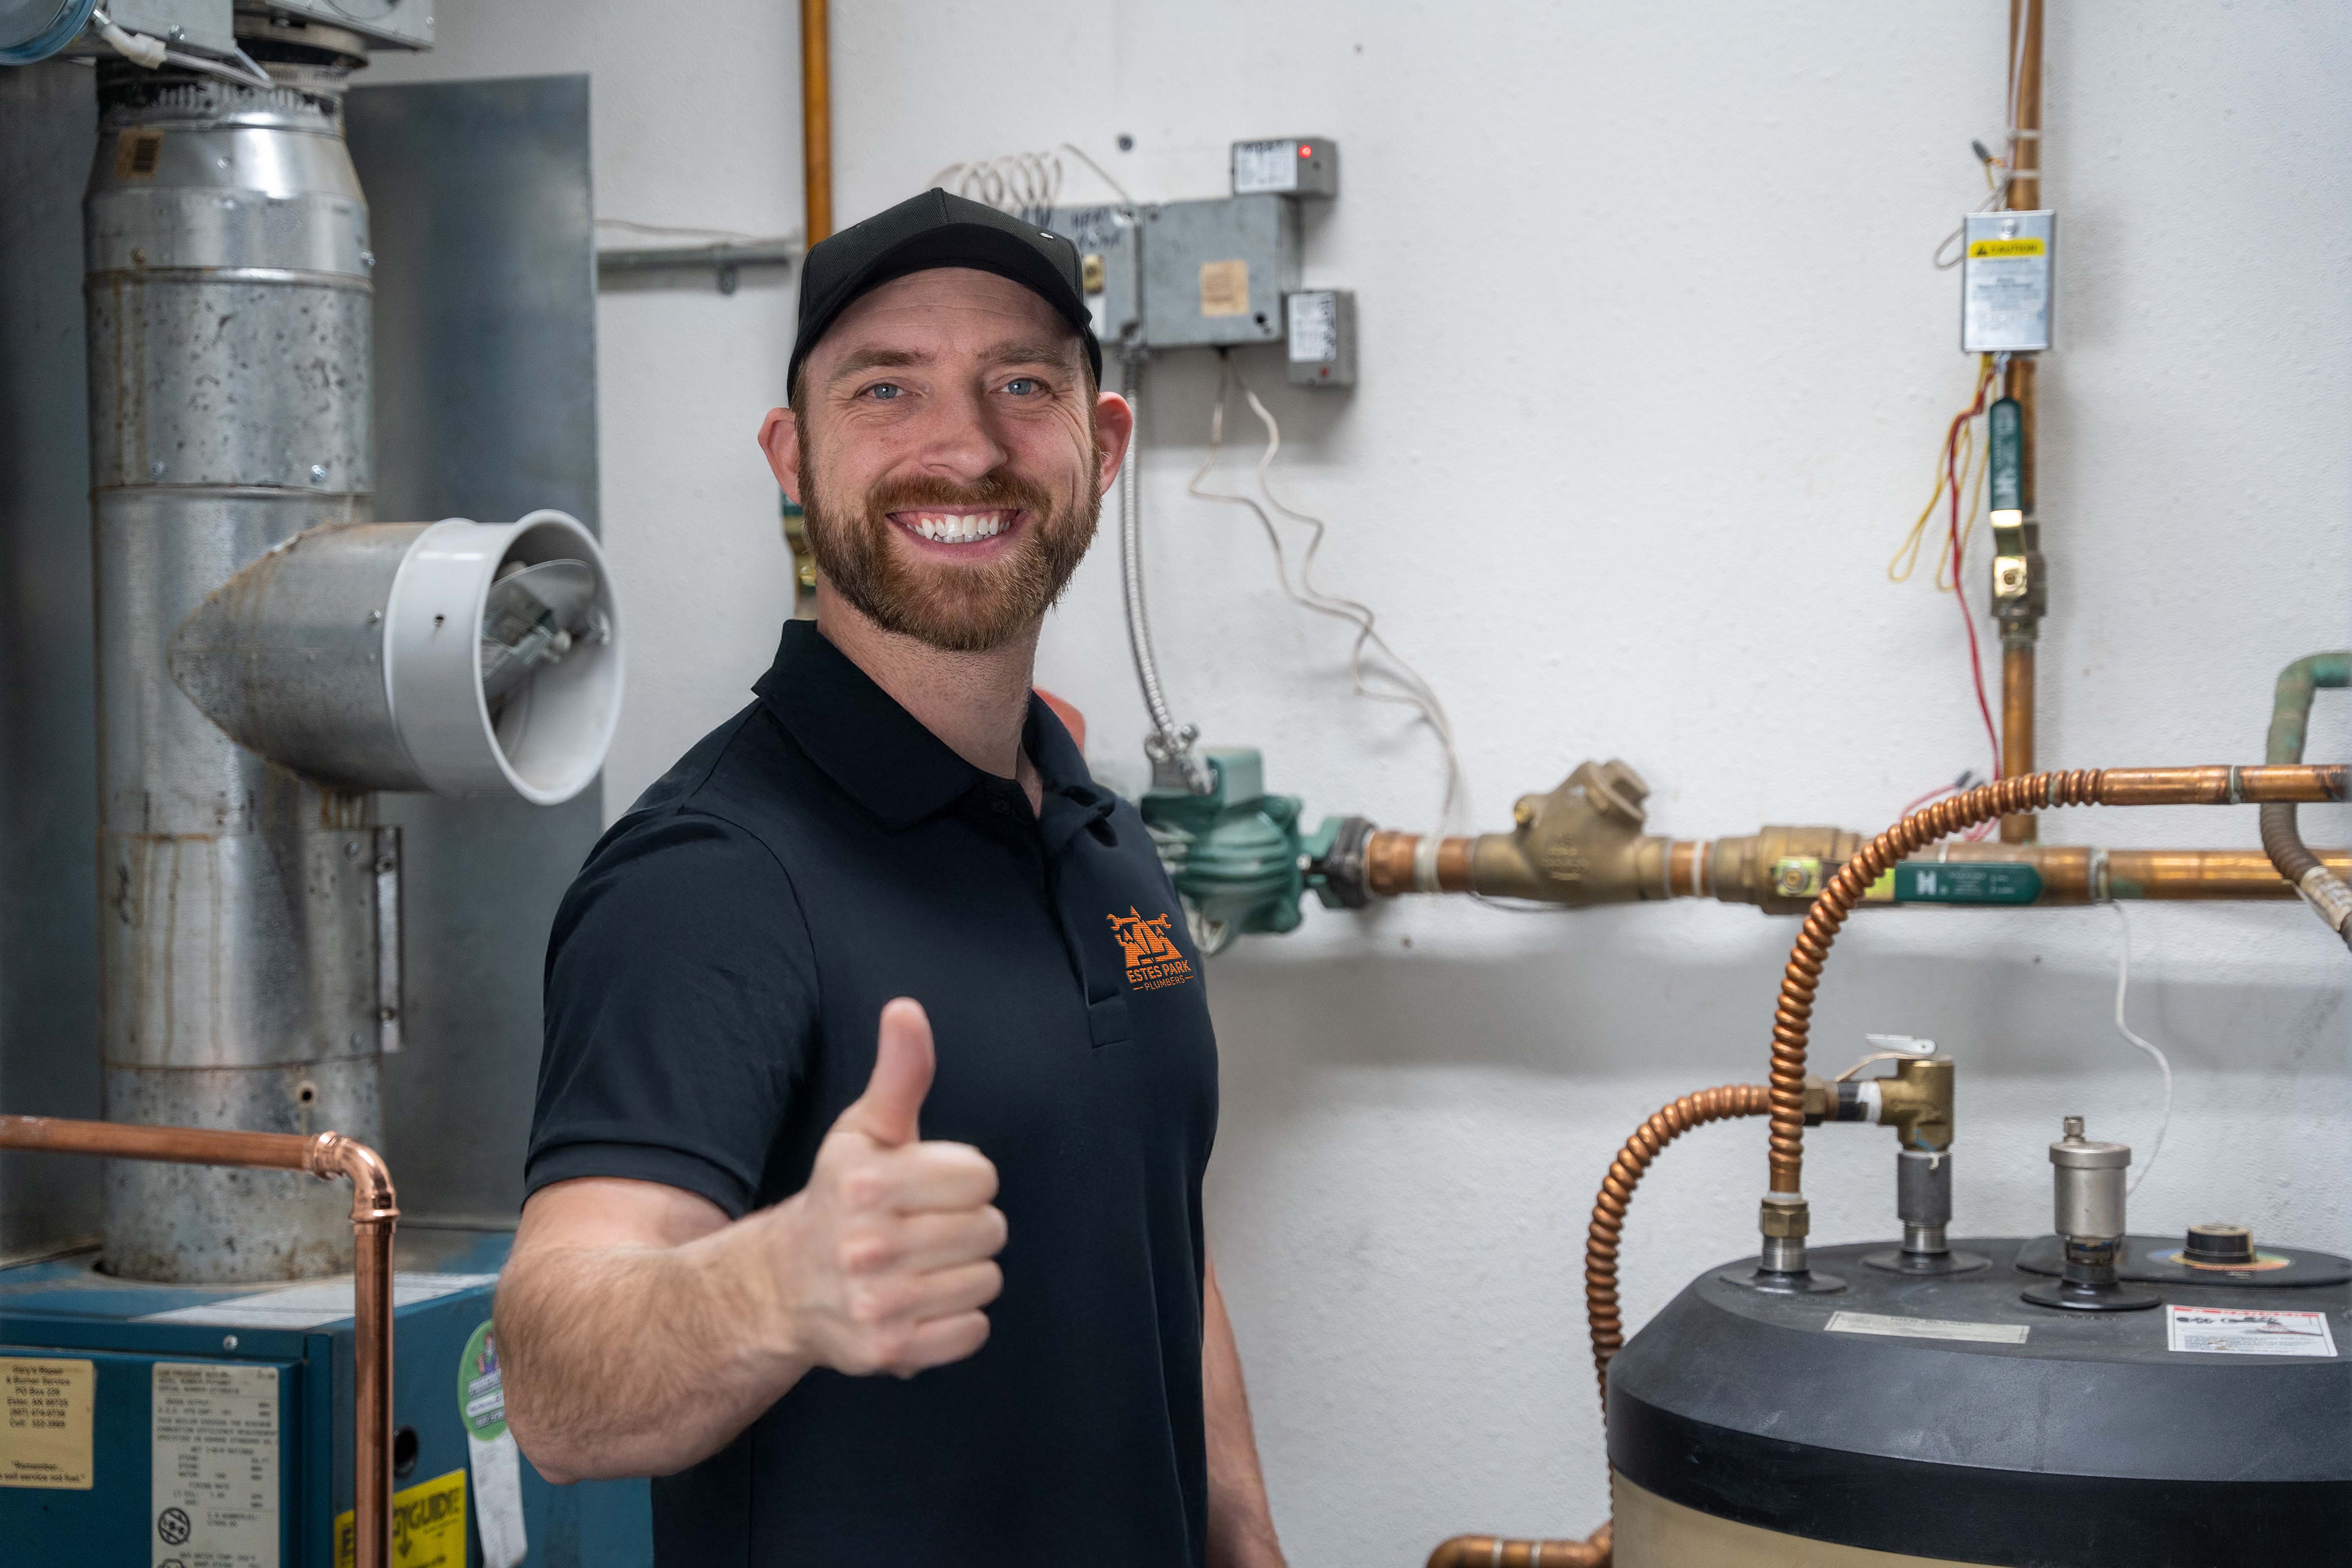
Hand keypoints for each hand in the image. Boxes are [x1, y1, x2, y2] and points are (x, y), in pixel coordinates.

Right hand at [761, 998, 1005, 1378]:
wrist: (783, 1287)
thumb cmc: (837, 1199)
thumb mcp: (864, 1130)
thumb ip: (899, 1072)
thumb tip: (907, 1011)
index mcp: (865, 1184)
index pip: (981, 1177)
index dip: (963, 1179)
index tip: (929, 1186)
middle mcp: (866, 1246)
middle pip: (989, 1230)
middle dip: (966, 1224)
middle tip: (925, 1228)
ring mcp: (877, 1304)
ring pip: (986, 1280)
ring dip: (964, 1272)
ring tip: (923, 1264)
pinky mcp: (888, 1351)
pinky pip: (972, 1331)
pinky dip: (957, 1320)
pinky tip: (923, 1302)